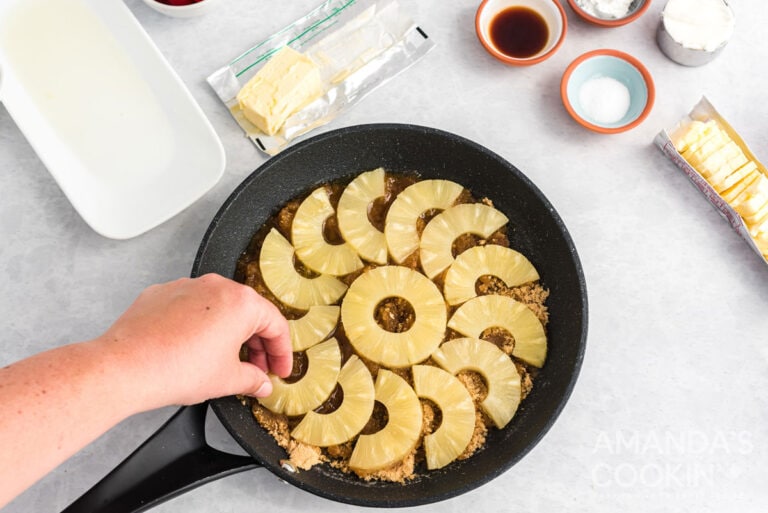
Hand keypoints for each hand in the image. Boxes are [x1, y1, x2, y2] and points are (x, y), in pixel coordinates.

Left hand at [95, 273, 291, 409]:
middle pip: (248, 314)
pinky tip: (193, 349)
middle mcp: (215, 286)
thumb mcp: (226, 380)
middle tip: (256, 369)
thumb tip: (260, 383)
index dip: (282, 353)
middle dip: (255, 344)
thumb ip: (252, 380)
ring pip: (218, 308)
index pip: (275, 325)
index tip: (279, 369)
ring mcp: (186, 286)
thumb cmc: (175, 369)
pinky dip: (198, 326)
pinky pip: (190, 307)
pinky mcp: (162, 293)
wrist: (125, 367)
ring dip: (227, 333)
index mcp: (241, 303)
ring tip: (224, 361)